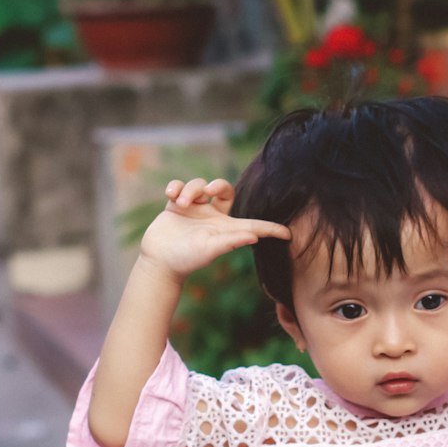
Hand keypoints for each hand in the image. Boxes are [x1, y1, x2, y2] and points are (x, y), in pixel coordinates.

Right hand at [139, 178, 288, 283]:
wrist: (158, 262)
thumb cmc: (186, 259)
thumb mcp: (210, 249)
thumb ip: (231, 241)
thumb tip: (254, 236)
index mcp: (226, 228)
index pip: (254, 225)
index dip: (271, 228)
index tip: (289, 235)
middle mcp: (212, 217)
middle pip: (224, 190)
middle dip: (218, 184)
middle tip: (208, 189)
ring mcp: (194, 210)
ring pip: (198, 185)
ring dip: (190, 189)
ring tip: (181, 203)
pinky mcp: (175, 207)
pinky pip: (179, 187)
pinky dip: (176, 187)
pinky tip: (171, 196)